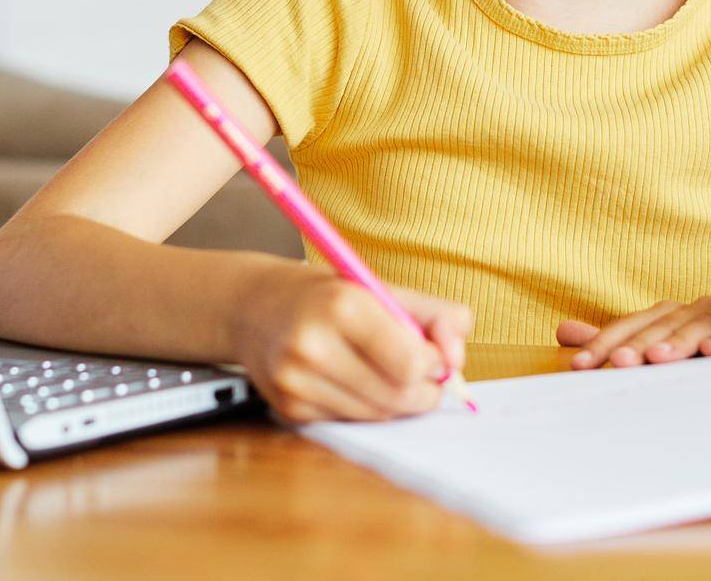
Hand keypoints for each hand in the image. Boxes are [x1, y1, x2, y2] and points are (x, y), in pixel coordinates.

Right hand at [233, 262, 472, 422]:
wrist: (254, 306)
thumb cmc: (330, 295)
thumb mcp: (385, 288)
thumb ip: (437, 316)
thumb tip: (457, 360)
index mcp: (343, 305)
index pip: (410, 363)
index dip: (434, 364)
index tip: (432, 354)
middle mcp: (313, 346)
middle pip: (398, 396)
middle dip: (423, 390)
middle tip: (421, 372)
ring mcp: (296, 382)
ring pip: (377, 416)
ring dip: (397, 402)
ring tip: (388, 374)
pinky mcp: (288, 409)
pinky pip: (350, 423)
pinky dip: (365, 408)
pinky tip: (354, 382)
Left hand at [556, 297, 710, 368]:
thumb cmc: (698, 343)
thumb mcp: (654, 341)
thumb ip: (612, 339)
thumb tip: (563, 331)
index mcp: (664, 314)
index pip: (625, 329)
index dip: (601, 345)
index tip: (579, 367)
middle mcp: (689, 310)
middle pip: (658, 327)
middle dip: (638, 345)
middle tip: (619, 362)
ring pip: (694, 327)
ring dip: (677, 342)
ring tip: (658, 358)